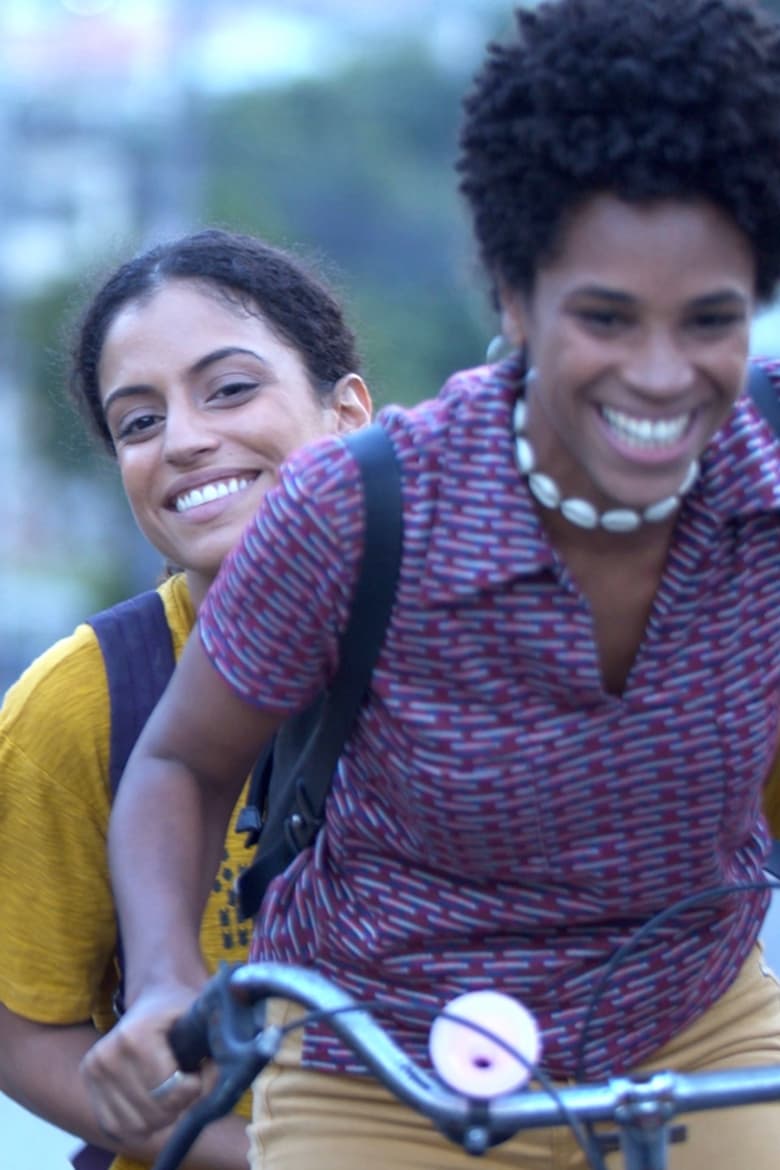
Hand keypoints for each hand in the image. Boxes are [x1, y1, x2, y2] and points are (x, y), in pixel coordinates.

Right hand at [80, 982, 205, 1145]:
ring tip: (172, 1089)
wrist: (152, 999)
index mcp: (132, 1036)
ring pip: (137, 1126)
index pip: (170, 1089)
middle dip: (181, 1104)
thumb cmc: (179, 1011)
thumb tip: (220, 1076)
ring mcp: (92, 1075)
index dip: (196, 1087)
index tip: (203, 1069)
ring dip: (162, 1117)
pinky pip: (119, 1128)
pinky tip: (153, 1102)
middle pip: (154, 1111)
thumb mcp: (200, 1019)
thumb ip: (214, 1047)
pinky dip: (142, 1124)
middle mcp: (105, 1057)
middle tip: (189, 1080)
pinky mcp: (88, 1090)